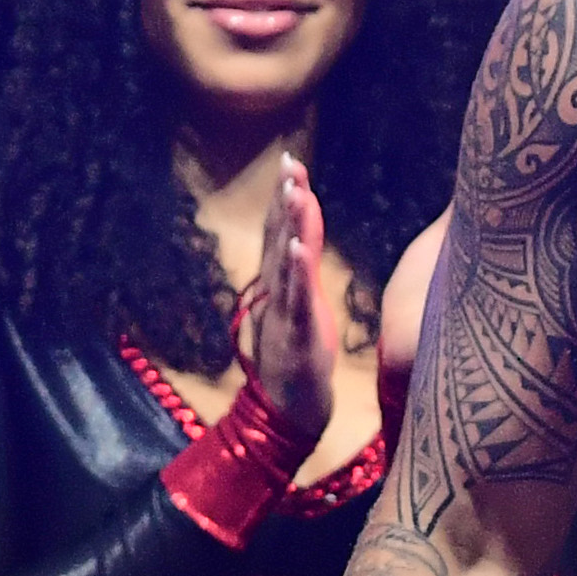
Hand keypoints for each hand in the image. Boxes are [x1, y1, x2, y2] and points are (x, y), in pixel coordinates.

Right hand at [242, 158, 347, 421]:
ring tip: (296, 192)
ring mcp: (283, 313)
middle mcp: (276, 293)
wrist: (286, 413)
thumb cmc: (294, 360)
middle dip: (286, 200)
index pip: (280, 234)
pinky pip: (295, 300)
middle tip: (291, 163)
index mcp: (278, 286)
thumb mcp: (298, 309)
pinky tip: (300, 248)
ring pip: (286, 263)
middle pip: (280, 239)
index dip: (285, 198)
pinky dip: (296, 273)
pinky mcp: (295, 335)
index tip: (292, 162)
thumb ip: (298, 276)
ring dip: (290, 226)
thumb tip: (300, 241)